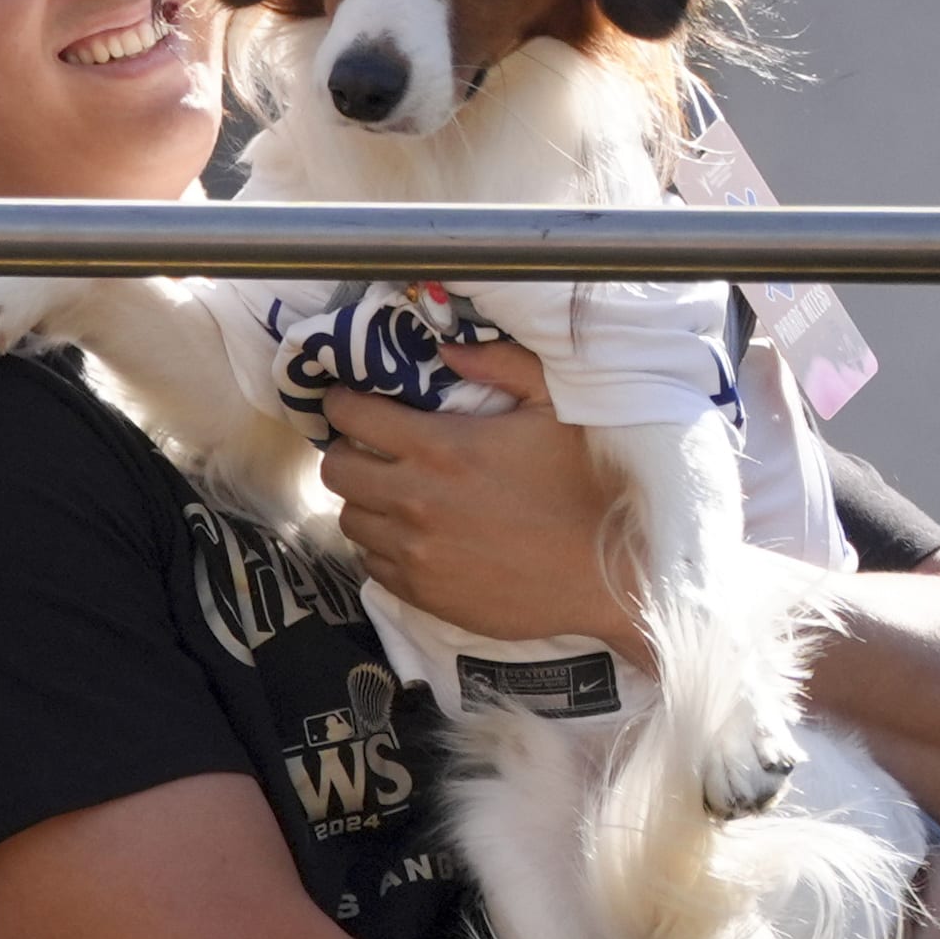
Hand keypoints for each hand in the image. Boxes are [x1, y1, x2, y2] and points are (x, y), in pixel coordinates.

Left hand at [315, 339, 639, 649]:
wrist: (605, 577)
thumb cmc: (582, 488)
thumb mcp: (554, 409)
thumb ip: (501, 365)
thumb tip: (448, 348)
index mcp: (439, 448)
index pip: (350, 416)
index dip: (344, 402)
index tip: (355, 402)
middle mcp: (413, 499)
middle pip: (334, 469)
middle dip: (346, 450)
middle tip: (372, 448)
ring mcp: (413, 550)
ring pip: (349, 517)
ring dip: (366, 500)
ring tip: (397, 492)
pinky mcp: (419, 590)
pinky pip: (370, 561)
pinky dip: (381, 544)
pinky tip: (414, 534)